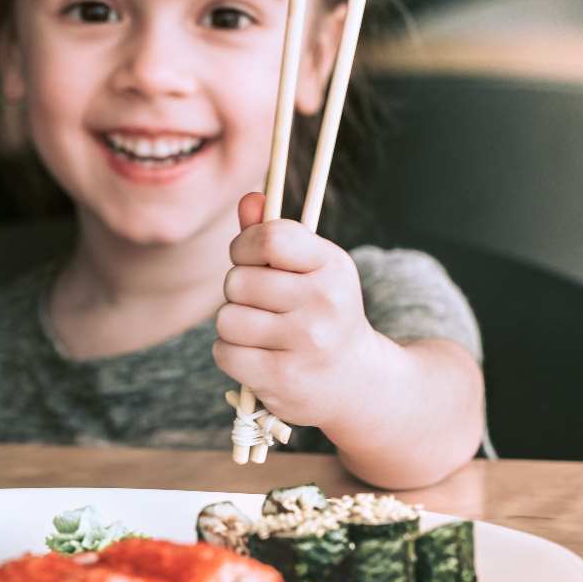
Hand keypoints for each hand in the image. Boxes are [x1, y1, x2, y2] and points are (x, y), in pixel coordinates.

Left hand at [213, 192, 380, 427]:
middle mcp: (323, 301)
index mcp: (332, 265)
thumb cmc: (324, 313)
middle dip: (239, 291)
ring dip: (234, 325)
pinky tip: (257, 356)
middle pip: (238, 280)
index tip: (250, 258)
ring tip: (261, 332)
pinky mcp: (283, 377)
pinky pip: (224, 352)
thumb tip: (248, 200)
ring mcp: (305, 342)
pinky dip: (231, 354)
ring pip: (227, 318)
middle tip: (262, 304)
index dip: (245, 245)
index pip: (270, 238)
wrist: (358, 381)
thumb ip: (276, 235)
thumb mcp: (312, 269)